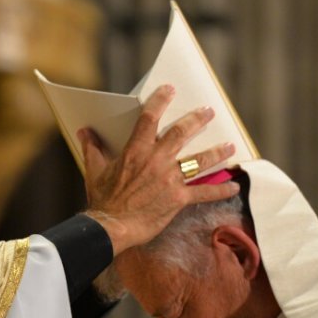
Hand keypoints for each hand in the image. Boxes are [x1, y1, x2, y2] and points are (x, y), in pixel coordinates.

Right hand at [80, 85, 239, 254]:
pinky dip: (221, 190)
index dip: (160, 100)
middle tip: (208, 111)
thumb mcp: (94, 170)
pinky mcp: (178, 199)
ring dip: (217, 151)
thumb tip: (84, 131)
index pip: (149, 118)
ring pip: (199, 160)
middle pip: (182, 133)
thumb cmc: (103, 199)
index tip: (170, 90)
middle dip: (197, 120)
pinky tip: (233, 186)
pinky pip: (204, 192)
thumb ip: (92, 148)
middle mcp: (156, 160)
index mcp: (136, 151)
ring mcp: (170, 179)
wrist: (111, 227)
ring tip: (230, 144)